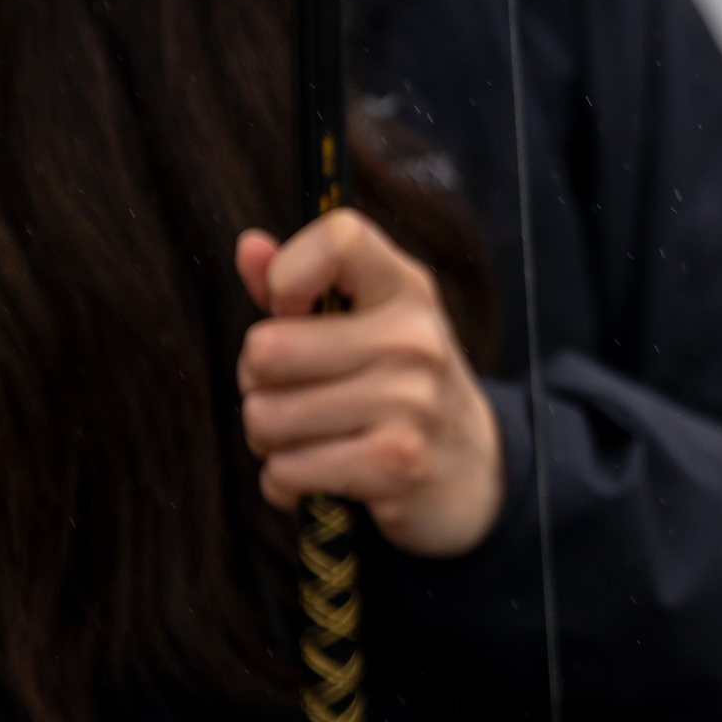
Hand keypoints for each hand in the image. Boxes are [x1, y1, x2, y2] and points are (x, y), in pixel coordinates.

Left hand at [235, 209, 502, 557]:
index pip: (339, 239)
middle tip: (294, 392)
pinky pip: (284, 470)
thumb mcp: (367, 323)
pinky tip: (319, 476)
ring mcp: (410, 400)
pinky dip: (285, 482)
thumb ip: (304, 284)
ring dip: (269, 440)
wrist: (472, 466)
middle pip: (266, 350)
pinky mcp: (396, 462)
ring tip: (310, 437)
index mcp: (405, 288)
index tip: (291, 310)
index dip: (288, 273)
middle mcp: (413, 337)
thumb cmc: (401, 385)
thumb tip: (249, 246)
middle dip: (257, 383)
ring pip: (265, 417)